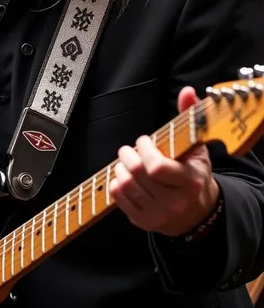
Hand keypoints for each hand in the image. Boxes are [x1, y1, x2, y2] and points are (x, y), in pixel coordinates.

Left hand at [109, 86, 219, 236]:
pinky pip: (118, 198)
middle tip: (131, 149)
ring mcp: (158, 215)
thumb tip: (186, 91)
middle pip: (137, 173)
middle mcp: (175, 202)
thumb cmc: (194, 173)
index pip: (156, 167)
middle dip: (128, 154)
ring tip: (129, 162)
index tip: (145, 141)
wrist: (197, 212)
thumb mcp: (197, 147)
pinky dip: (116, 182)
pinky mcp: (143, 221)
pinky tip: (126, 176)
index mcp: (190, 182)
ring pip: (125, 184)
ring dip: (121, 167)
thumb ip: (191, 117)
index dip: (145, 149)